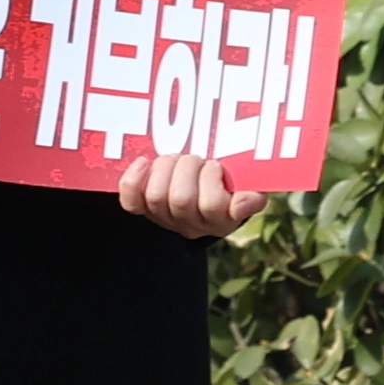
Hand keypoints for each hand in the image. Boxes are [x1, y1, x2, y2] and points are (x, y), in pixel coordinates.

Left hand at [120, 150, 266, 239]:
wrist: (202, 190)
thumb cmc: (226, 185)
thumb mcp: (246, 190)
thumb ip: (252, 196)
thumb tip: (246, 201)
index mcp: (221, 222)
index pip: (212, 206)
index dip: (211, 179)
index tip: (216, 165)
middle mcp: (192, 226)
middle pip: (180, 200)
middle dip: (187, 168)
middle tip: (195, 158)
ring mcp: (165, 220)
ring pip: (156, 196)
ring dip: (165, 168)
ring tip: (176, 159)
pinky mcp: (143, 210)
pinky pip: (131, 202)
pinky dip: (134, 180)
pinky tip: (144, 162)